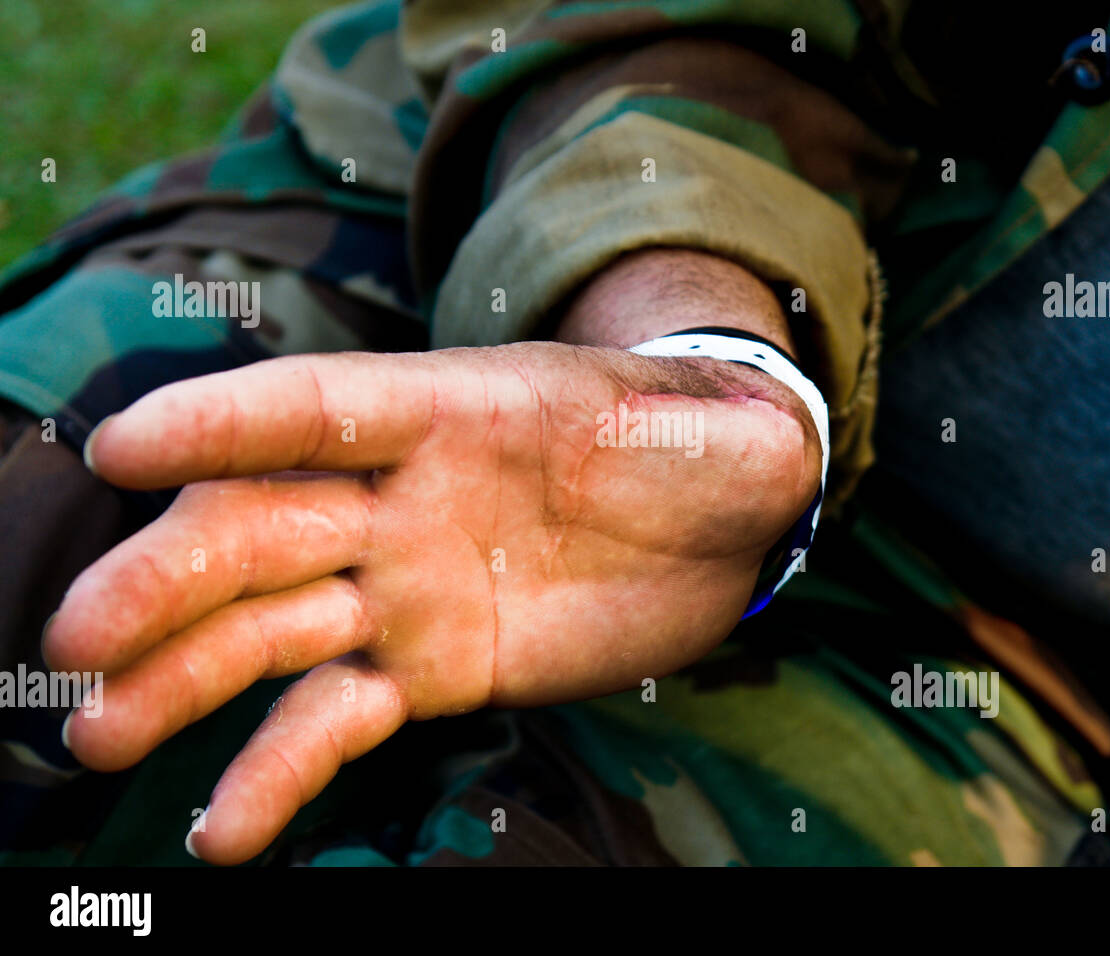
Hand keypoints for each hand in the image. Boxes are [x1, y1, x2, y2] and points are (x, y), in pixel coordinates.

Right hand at [45, 342, 819, 863]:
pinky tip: (227, 826)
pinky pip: (338, 719)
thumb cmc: (700, 449)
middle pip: (261, 529)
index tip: (124, 449)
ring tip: (105, 736)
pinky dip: (282, 769)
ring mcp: (405, 589)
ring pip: (272, 631)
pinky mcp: (432, 667)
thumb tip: (774, 445)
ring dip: (185, 681)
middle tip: (78, 642)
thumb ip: (730, 440)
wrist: (710, 517)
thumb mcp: (724, 435)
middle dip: (169, 578)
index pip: (319, 408)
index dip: (224, 425)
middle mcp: (400, 499)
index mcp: (451, 415)